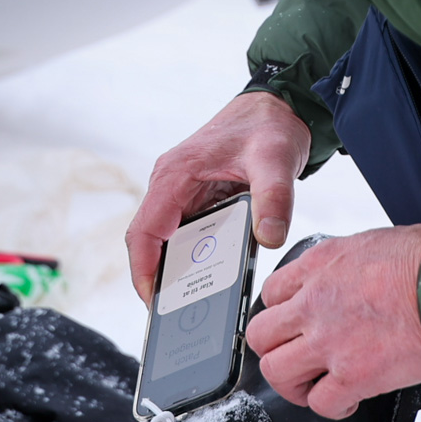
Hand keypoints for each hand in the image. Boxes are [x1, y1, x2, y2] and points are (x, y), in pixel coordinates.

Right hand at [126, 92, 310, 301]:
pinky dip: (193, 258)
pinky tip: (211, 278)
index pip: (143, 231)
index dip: (143, 270)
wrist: (277, 106)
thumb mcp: (276, 160)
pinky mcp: (197, 199)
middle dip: (158, 280)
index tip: (153, 301)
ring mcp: (181, 193)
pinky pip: (186, 234)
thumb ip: (274, 199)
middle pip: (149, 243)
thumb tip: (269, 239)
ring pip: (166, 241)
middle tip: (176, 315)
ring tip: (193, 305)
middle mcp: (170, 185)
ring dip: (175, 271)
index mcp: (175, 175)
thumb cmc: (268, 126)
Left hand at [246, 226, 420, 418]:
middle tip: (294, 359)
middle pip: (262, 336)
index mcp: (319, 266)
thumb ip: (346, 265)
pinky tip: (347, 401)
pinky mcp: (352, 375)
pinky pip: (321, 403)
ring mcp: (329, 342)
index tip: (293, 326)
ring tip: (313, 386)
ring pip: (277, 373)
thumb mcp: (371, 242)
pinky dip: (332, 407)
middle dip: (275, 351)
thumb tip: (347, 280)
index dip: (281, 315)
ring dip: (294, 384)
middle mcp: (314, 303)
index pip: (271, 294)